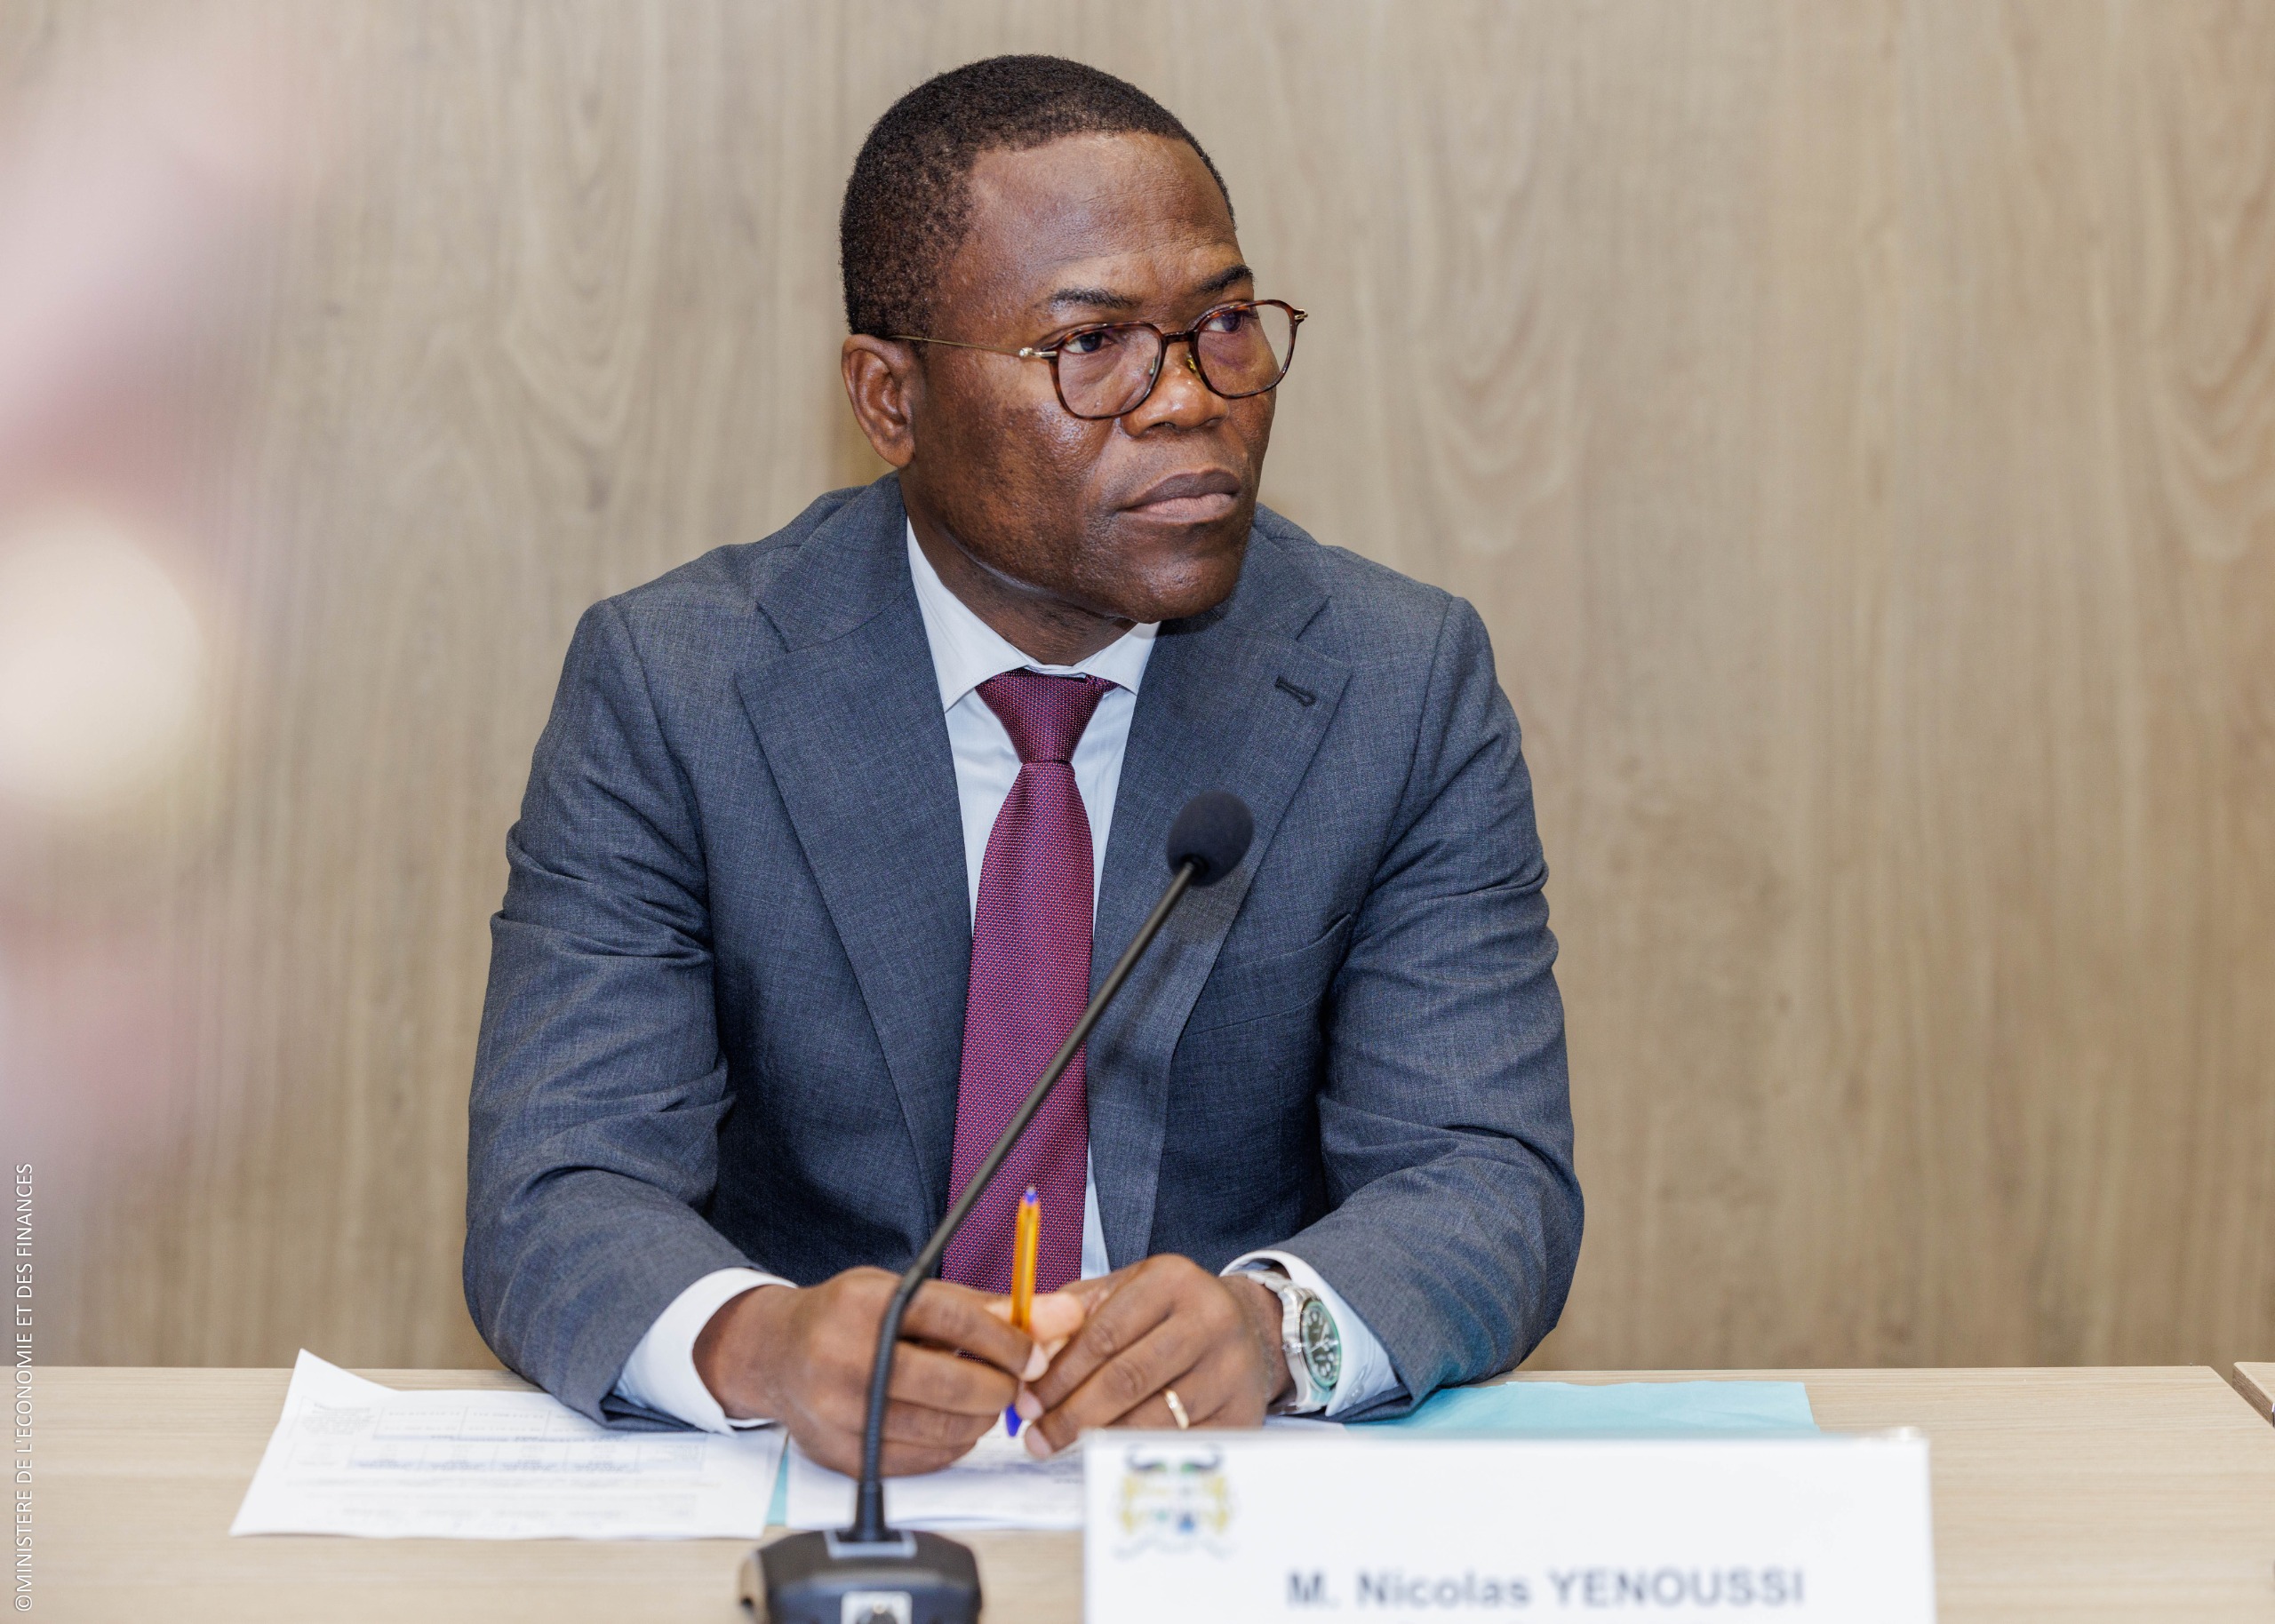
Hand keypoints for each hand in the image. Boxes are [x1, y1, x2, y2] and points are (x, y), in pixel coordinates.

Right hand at [693, 1269, 1046, 1476]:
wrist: (773, 1355)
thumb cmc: (847, 1317)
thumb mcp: (903, 1291)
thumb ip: (978, 1307)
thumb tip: (1056, 1316)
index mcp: (867, 1305)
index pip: (956, 1321)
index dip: (1008, 1340)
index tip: (1032, 1353)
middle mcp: (846, 1358)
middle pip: (953, 1383)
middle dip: (1001, 1385)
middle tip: (1014, 1381)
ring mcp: (840, 1412)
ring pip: (943, 1428)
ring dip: (981, 1417)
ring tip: (983, 1398)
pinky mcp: (842, 1455)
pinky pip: (923, 1460)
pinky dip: (952, 1443)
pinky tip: (952, 1422)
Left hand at [1014, 1255, 1289, 1456]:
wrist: (1249, 1329)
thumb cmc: (1170, 1313)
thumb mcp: (1126, 1293)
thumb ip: (1074, 1317)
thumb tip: (1028, 1360)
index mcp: (1172, 1281)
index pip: (1104, 1334)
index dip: (1059, 1374)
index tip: (1027, 1402)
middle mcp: (1209, 1319)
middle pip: (1127, 1379)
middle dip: (1072, 1414)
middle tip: (1037, 1437)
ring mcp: (1231, 1368)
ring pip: (1153, 1418)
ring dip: (1099, 1439)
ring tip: (1062, 1447)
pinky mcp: (1243, 1413)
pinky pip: (1180, 1444)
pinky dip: (1138, 1452)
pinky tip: (1107, 1455)